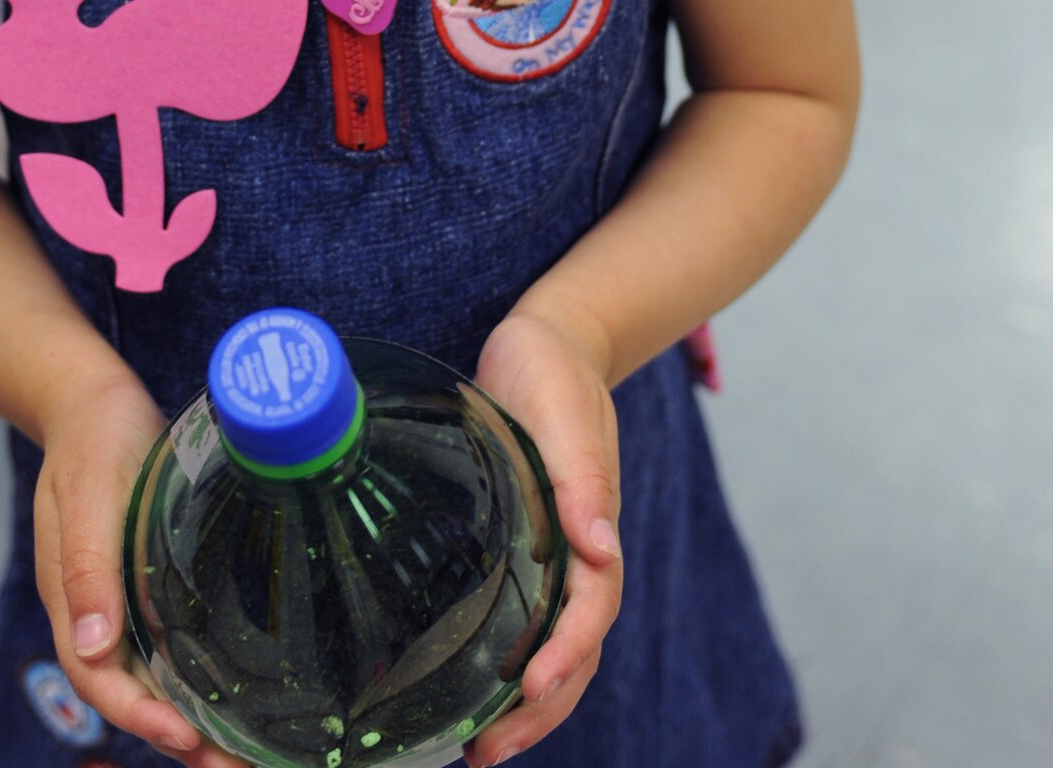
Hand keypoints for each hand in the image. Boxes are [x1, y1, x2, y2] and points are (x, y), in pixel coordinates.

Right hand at [32, 376, 249, 767]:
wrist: (92, 399)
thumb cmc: (90, 439)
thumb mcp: (86, 493)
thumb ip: (87, 566)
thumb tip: (93, 644)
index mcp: (72, 598)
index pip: (101, 680)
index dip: (142, 716)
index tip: (188, 739)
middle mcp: (96, 610)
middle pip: (130, 693)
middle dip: (178, 737)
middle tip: (235, 765)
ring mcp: (120, 597)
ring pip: (152, 674)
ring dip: (193, 715)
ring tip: (246, 748)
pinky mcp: (146, 580)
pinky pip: (167, 642)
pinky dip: (196, 673)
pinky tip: (236, 686)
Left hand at [465, 310, 622, 765]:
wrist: (549, 342)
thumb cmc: (554, 371)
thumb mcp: (565, 410)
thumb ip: (583, 475)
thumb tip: (601, 544)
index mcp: (594, 526)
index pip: (591, 609)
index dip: (565, 654)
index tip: (532, 689)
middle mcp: (579, 552)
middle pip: (576, 651)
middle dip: (539, 710)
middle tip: (488, 753)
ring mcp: (555, 554)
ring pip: (552, 647)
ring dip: (524, 704)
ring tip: (477, 749)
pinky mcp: (524, 546)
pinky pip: (524, 619)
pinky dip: (505, 663)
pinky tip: (466, 690)